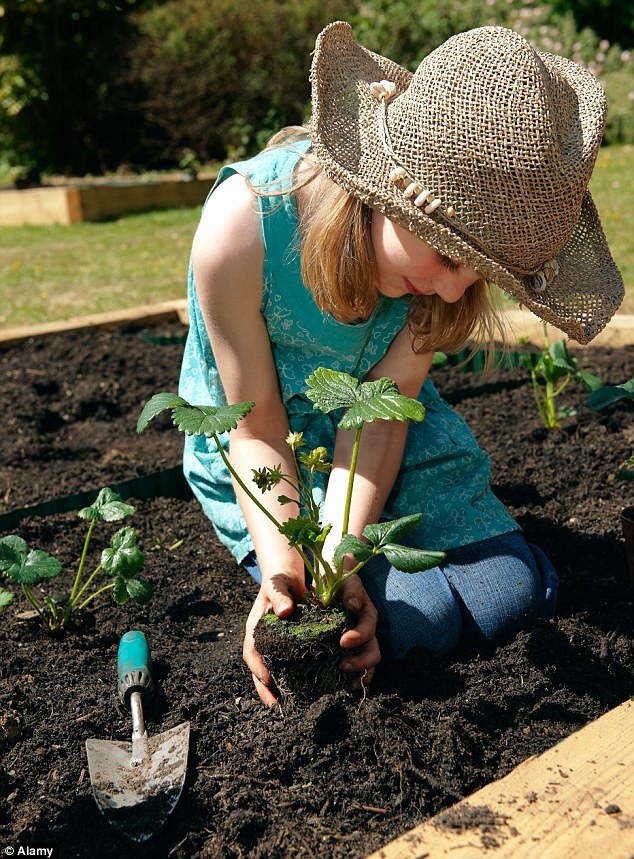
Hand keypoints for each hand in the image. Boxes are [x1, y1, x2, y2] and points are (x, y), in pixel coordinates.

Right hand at [243, 572, 302, 705]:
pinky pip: (286, 664)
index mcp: (256, 627)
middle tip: (274, 705)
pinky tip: (300, 688)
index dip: (257, 666)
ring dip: (275, 688)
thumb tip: (284, 611)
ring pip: (271, 669)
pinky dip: (290, 677)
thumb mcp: (278, 584)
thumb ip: (280, 596)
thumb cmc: (280, 580)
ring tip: (285, 704)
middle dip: (264, 687)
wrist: (287, 577)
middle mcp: (263, 639)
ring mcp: (274, 644)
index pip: (252, 650)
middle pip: (258, 667)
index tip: (267, 680)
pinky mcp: (288, 645)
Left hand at [339, 575, 380, 692]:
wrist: (336, 581)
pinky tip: (348, 688)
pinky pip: (361, 668)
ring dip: (361, 675)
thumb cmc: (341, 580)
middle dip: (360, 662)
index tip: (342, 642)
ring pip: (370, 664)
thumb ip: (352, 591)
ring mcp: (362, 642)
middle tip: (342, 666)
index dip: (358, 637)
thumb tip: (353, 605)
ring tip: (347, 685)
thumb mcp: (347, 580)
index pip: (367, 629)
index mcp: (367, 614)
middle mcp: (368, 630)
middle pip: (373, 652)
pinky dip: (358, 679)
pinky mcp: (353, 649)